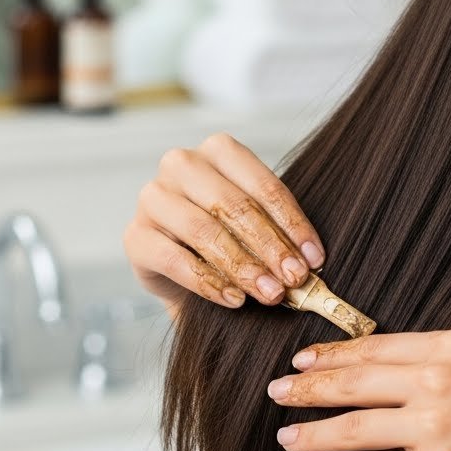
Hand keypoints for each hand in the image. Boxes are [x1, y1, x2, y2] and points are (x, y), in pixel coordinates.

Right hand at [124, 133, 323, 313]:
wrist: (179, 272)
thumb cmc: (226, 241)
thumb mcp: (254, 230)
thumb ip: (277, 235)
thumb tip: (311, 263)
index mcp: (218, 150)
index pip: (262, 185)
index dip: (292, 224)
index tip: (315, 258)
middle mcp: (180, 165)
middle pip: (234, 206)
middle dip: (270, 247)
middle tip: (295, 279)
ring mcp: (153, 198)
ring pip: (204, 230)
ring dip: (243, 266)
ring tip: (270, 293)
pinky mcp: (135, 236)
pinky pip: (175, 260)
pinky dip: (209, 283)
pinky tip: (235, 300)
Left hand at [267, 269, 450, 450]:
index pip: (377, 347)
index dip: (335, 355)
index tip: (306, 359)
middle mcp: (436, 382)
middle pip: (354, 382)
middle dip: (308, 387)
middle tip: (276, 392)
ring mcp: (433, 428)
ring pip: (352, 427)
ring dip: (312, 431)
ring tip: (286, 435)